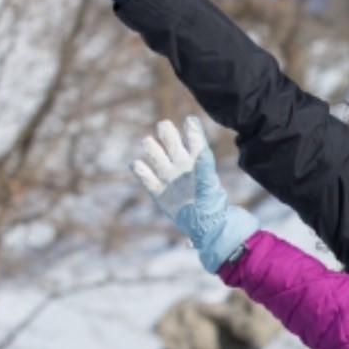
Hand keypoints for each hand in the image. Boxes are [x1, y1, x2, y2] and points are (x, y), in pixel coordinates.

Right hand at [133, 115, 258, 271]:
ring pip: (156, 155)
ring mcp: (169, 178)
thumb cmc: (211, 206)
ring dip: (151, 147)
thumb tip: (202, 150)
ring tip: (149, 143)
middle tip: (164, 127)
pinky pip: (146, 178)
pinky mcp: (159, 192)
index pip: (194, 140)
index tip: (190, 120)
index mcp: (197, 162)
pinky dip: (140, 171)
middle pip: (170, 142)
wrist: (205, 228)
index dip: (192, 129)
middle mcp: (182, 166)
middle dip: (166, 132)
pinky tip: (136, 165)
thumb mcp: (209, 184)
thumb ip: (204, 166)